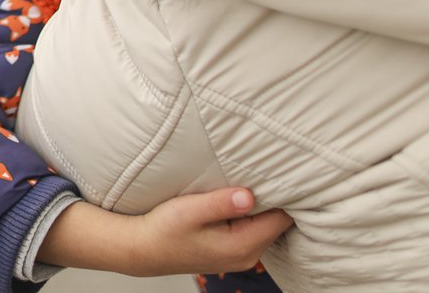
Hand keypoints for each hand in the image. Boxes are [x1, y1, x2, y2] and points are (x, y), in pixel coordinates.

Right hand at [127, 188, 291, 276]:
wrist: (144, 250)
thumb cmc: (163, 230)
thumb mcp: (189, 211)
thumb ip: (220, 203)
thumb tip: (249, 196)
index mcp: (241, 245)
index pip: (282, 219)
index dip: (285, 195)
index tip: (279, 172)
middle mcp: (247, 256)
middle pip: (278, 223)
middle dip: (275, 199)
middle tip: (265, 171)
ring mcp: (241, 256)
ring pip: (267, 227)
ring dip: (262, 206)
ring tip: (251, 182)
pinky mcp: (233, 252)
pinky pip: (255, 231)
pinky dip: (252, 215)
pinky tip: (239, 200)